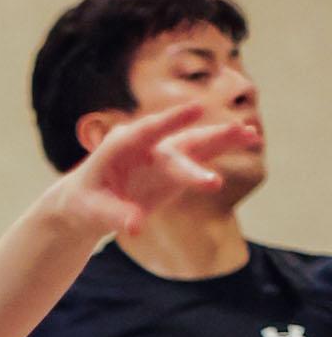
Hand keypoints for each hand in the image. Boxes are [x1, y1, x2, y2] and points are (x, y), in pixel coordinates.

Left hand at [51, 101, 256, 242]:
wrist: (88, 200)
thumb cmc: (85, 202)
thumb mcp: (93, 211)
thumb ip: (115, 215)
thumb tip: (136, 227)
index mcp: (121, 146)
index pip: (146, 132)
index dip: (171, 121)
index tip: (195, 109)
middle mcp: (147, 145)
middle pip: (177, 146)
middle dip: (202, 147)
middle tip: (231, 142)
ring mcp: (163, 154)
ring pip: (196, 143)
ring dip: (223, 138)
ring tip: (251, 133)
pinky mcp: (175, 166)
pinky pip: (203, 155)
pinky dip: (224, 147)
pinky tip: (250, 138)